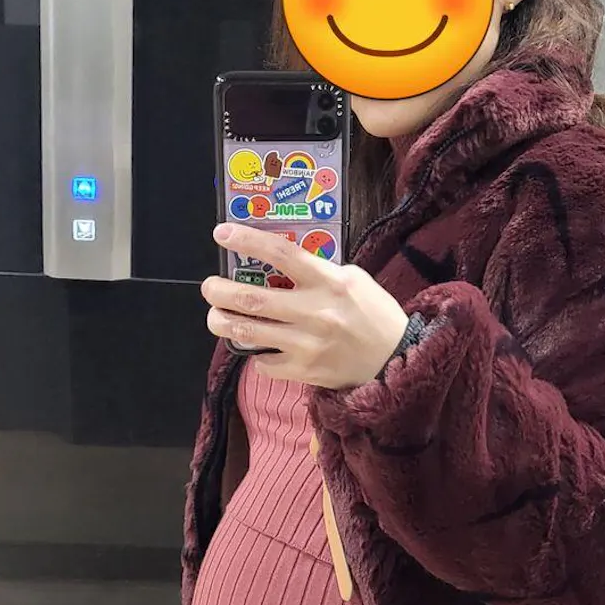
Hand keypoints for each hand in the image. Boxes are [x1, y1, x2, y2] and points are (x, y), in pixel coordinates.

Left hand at [203, 223, 408, 389]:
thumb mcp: (354, 279)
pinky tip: (256, 345)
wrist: (395, 360)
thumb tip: (278, 261)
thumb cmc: (373, 314)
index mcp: (329, 282)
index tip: (221, 233)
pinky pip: (263, 362)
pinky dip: (254, 353)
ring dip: (221, 322)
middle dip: (219, 291)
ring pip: (247, 332)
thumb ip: (318, 269)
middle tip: (209, 287)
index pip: (281, 254)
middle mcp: (315, 312)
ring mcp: (307, 345)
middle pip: (251, 298)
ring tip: (216, 316)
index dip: (247, 241)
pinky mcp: (303, 371)